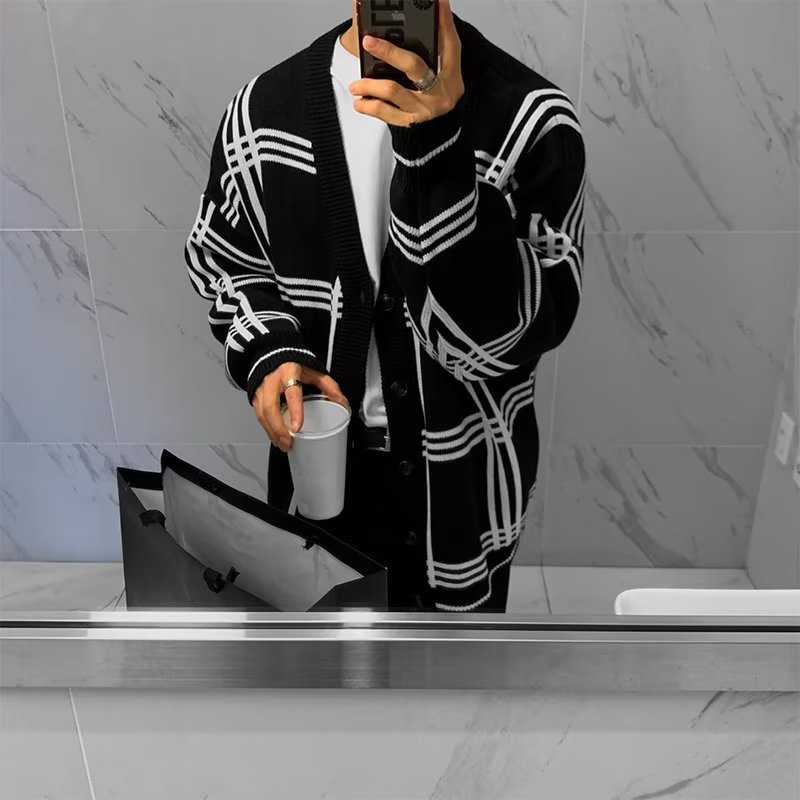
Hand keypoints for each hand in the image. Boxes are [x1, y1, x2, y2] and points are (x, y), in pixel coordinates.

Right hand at [253, 362, 347, 451]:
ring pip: (262, 414)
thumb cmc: (291, 364)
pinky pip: (259, 415)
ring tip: (283, 444)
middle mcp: (272, 381)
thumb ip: (327, 385)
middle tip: (288, 442)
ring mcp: (261, 389)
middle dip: (278, 429)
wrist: (271, 354)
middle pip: (270, 408)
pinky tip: (275, 437)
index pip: (291, 394)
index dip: (295, 411)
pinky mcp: (255, 397)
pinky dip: (266, 429)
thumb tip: (341, 401)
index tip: (297, 428)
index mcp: (288, 373)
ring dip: (271, 432)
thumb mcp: (312, 371)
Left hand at [349, 0, 463, 127]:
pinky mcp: (411, 123)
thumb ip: (441, 41)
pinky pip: (386, 114)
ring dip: (370, 85)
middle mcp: (439, 93)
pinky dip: (370, 107)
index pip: (449, 45)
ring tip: (355, 84)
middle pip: (413, 66)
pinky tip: (360, 103)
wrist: (441, 132)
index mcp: (451, 75)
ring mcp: (424, 109)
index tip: (435, 1)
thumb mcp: (446, 70)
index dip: (443, 23)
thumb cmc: (439, 96)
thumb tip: (438, 5)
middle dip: (389, 51)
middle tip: (368, 41)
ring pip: (393, 91)